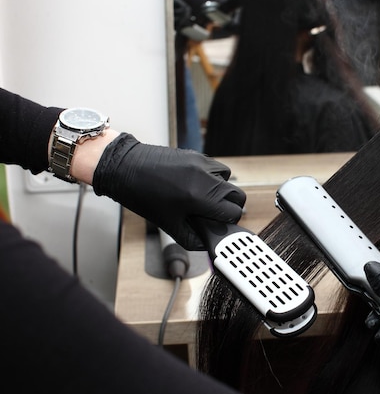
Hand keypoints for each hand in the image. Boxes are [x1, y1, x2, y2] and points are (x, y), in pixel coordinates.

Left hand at [92, 133, 245, 249]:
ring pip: (228, 180)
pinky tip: (196, 185)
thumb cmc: (142, 196)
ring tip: (204, 198)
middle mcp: (205, 178)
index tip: (219, 223)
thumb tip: (209, 241)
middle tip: (216, 213)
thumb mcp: (169, 225)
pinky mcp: (197, 155)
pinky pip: (215, 169)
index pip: (233, 211)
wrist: (124, 167)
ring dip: (222, 191)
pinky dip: (212, 179)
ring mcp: (202, 164)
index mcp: (199, 197)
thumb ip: (193, 238)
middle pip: (237, 195)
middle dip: (230, 206)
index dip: (228, 220)